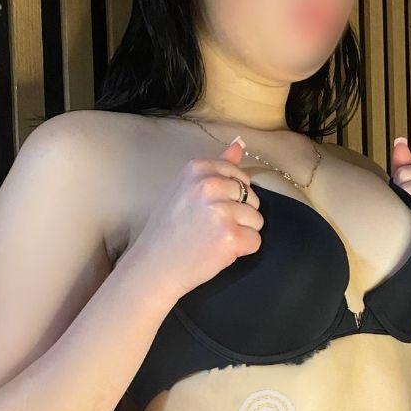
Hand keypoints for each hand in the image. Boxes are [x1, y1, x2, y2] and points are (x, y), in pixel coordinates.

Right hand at [131, 136, 264, 301]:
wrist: (153, 266)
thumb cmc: (168, 230)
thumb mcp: (185, 189)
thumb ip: (215, 167)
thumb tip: (239, 145)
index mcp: (198, 169)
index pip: (238, 176)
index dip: (232, 197)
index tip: (212, 209)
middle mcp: (210, 185)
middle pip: (251, 197)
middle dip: (239, 215)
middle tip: (210, 228)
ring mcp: (221, 210)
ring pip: (256, 219)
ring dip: (242, 232)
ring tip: (214, 240)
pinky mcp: (231, 236)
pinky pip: (255, 240)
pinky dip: (242, 250)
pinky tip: (219, 252)